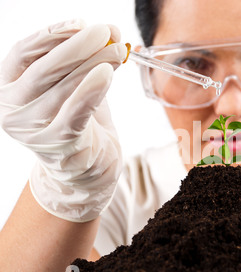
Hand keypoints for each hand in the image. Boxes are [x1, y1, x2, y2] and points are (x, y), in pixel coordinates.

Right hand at [0, 20, 127, 221]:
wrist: (85, 170)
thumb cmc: (77, 123)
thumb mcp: (71, 88)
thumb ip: (80, 63)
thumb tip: (107, 34)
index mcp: (9, 89)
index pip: (23, 53)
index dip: (52, 35)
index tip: (80, 23)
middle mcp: (14, 109)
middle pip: (45, 69)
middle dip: (79, 46)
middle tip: (108, 31)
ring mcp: (34, 130)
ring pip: (64, 87)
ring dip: (95, 63)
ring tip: (119, 50)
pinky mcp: (60, 145)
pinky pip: (77, 112)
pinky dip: (92, 89)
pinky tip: (108, 72)